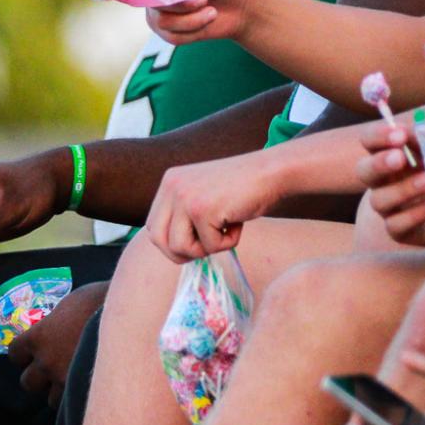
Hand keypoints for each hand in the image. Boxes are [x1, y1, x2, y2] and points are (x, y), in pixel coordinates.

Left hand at [6, 281, 106, 404]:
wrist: (131, 317)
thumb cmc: (101, 300)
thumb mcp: (71, 304)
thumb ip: (57, 322)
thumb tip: (56, 326)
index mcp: (40, 336)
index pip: (15, 354)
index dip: (23, 355)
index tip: (32, 352)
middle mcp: (47, 361)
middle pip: (28, 383)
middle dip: (39, 378)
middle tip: (52, 370)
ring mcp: (66, 379)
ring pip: (51, 400)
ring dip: (58, 392)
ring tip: (73, 382)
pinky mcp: (86, 391)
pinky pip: (73, 405)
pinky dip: (77, 399)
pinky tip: (88, 389)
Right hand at [141, 0, 253, 45]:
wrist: (239, 6)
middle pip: (153, 0)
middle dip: (182, 3)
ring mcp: (157, 10)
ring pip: (163, 21)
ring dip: (193, 19)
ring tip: (210, 10)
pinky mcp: (165, 30)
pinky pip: (173, 37)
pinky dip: (195, 30)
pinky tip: (206, 20)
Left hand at [144, 150, 280, 261]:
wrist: (271, 171)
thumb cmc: (243, 187)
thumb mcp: (203, 194)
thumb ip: (184, 214)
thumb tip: (172, 249)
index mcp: (169, 182)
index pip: (153, 225)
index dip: (170, 243)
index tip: (192, 246)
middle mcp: (171, 187)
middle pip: (157, 239)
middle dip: (181, 253)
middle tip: (206, 249)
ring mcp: (185, 197)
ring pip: (179, 246)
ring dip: (205, 249)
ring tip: (225, 233)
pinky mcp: (203, 209)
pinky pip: (208, 246)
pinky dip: (227, 243)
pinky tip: (238, 224)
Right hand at [353, 116, 424, 245]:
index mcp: (387, 155)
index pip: (369, 141)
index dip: (379, 136)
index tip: (400, 134)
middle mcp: (381, 181)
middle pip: (363, 171)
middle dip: (379, 163)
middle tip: (399, 158)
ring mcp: (387, 207)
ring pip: (378, 200)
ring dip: (404, 189)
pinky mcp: (398, 230)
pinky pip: (396, 225)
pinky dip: (416, 213)